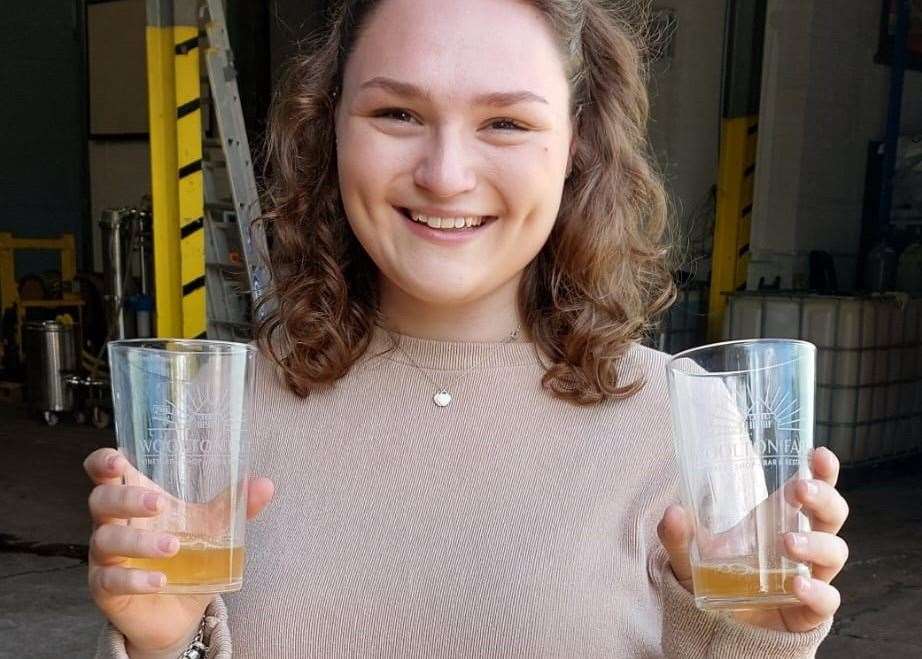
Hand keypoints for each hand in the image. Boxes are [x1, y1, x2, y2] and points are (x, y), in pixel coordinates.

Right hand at [84, 447, 274, 655]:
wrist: (178, 613)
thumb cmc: (187, 557)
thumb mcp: (213, 529)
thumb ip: (235, 506)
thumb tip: (265, 484)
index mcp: (134, 500)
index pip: (103, 471)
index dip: (102, 461)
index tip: (118, 460)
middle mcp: (113, 523)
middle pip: (101, 500)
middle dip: (127, 498)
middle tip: (160, 503)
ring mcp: (105, 557)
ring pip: (106, 540)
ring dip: (140, 541)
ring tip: (173, 547)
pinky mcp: (104, 589)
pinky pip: (109, 581)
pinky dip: (135, 579)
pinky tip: (159, 581)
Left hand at [657, 447, 849, 631]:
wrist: (719, 631)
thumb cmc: (715, 581)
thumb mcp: (688, 556)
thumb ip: (677, 536)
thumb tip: (673, 512)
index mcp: (779, 520)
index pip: (812, 489)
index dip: (823, 471)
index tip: (819, 455)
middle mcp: (803, 545)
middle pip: (832, 515)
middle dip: (823, 499)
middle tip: (800, 491)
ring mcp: (811, 576)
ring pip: (836, 553)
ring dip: (816, 544)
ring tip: (787, 543)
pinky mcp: (810, 611)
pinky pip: (827, 599)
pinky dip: (816, 591)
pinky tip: (796, 584)